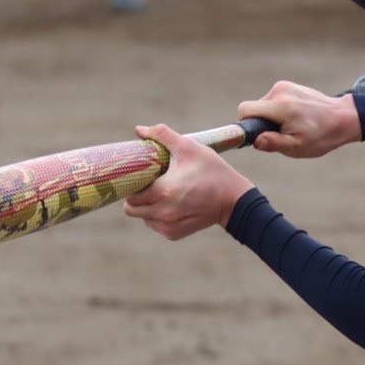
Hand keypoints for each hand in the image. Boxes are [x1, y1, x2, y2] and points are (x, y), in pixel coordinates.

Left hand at [123, 124, 253, 239]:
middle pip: (131, 209)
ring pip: (142, 218)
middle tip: (149, 184)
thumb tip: (139, 130)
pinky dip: (157, 217)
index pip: (130, 194)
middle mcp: (163, 213)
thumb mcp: (190, 148)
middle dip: (137, 196)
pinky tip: (171, 205)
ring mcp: (168, 226)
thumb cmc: (213, 171)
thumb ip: (163, 135)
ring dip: (146, 207)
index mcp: (164, 191)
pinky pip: (154, 226)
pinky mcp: (174, 234)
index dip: (132, 184)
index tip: (141, 176)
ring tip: (162, 194)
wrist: (234, 200)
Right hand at [238, 80, 360, 158]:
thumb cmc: (321, 136)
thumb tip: (255, 140)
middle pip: (254, 108)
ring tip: (291, 126)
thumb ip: (273, 143)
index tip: (255, 136)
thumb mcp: (297, 147)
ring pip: (263, 104)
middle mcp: (280, 91)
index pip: (246, 110)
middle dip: (261, 123)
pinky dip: (278, 111)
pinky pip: (272, 100)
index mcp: (280, 106)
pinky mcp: (288, 86)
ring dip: (270, 117)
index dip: (245, 125)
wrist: (342, 118)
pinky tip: (294, 118)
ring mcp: (285, 86)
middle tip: (280, 135)